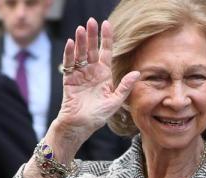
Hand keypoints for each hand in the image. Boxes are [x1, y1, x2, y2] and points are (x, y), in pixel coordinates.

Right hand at [54, 18, 139, 146]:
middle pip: (91, 49)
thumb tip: (137, 73)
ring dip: (79, 41)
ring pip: (79, 54)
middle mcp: (91, 72)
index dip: (106, 38)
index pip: (106, 52)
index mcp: (104, 75)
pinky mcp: (68, 79)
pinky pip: (69, 64)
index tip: (106, 24)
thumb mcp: (115, 102)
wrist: (79, 126)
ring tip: (79, 29)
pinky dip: (69, 54)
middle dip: (91, 35)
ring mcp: (79, 74)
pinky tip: (70, 43)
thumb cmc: (97, 117)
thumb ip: (124, 87)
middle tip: (90, 21)